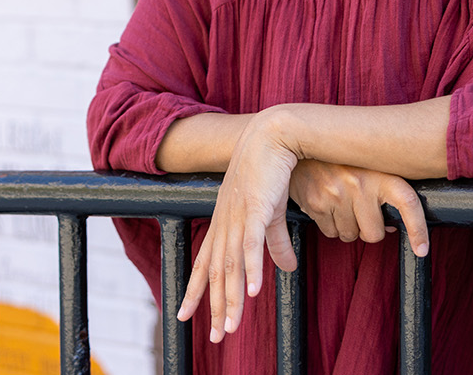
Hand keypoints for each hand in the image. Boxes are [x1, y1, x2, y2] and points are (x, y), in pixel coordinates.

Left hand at [175, 112, 298, 342]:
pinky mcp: (256, 209)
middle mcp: (225, 224)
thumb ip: (276, 244)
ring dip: (231, 299)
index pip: (205, 264)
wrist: (273, 136)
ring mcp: (238, 217)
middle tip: (215, 338)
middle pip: (216, 273)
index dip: (195, 291)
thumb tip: (288, 271)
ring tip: (232, 328)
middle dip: (214, 307)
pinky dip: (251, 269)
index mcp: (224, 224)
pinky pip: (252, 244)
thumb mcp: (273, 215)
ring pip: (231, 265)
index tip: (184, 315)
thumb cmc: (271, 173)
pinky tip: (252, 292)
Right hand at [288, 160, 428, 254]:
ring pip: (350, 235)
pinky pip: (330, 233)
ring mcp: (336, 194)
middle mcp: (359, 182)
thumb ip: (383, 191)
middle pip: (374, 233)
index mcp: (380, 172)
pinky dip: (330, 225)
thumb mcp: (368, 166)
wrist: (301, 141)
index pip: (407, 202)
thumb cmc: (339, 158)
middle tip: (360, 211)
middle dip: (368, 229)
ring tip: (340, 202)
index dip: (417, 229)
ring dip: (347, 226)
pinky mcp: (316, 203)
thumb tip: (394, 226)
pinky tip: (327, 204)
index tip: (421, 249)